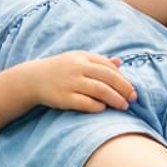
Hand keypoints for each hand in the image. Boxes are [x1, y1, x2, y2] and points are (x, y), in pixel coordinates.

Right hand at [22, 52, 136, 112]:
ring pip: (100, 90)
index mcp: (83, 57)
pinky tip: (103, 109)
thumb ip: (99, 61)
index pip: (108, 66)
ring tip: (124, 106)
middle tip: (133, 98)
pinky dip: (96, 106)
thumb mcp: (78, 60)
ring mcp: (70, 82)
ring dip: (115, 99)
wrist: (33, 79)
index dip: (123, 78)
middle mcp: (77, 68)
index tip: (132, 88)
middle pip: (108, 78)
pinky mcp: (63, 97)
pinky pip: (84, 102)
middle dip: (124, 88)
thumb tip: (120, 61)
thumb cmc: (60, 70)